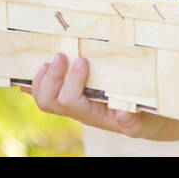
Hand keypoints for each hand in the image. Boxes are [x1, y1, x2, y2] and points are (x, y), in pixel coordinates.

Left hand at [19, 53, 178, 140]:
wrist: (145, 121)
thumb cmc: (143, 117)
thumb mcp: (142, 120)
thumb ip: (132, 120)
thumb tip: (122, 114)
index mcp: (91, 114)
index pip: (69, 102)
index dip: (70, 82)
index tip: (82, 61)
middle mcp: (78, 109)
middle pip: (49, 102)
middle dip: (51, 79)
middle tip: (61, 56)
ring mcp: (72, 104)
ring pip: (44, 99)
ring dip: (42, 79)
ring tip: (51, 60)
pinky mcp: (72, 95)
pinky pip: (47, 93)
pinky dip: (35, 84)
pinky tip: (32, 73)